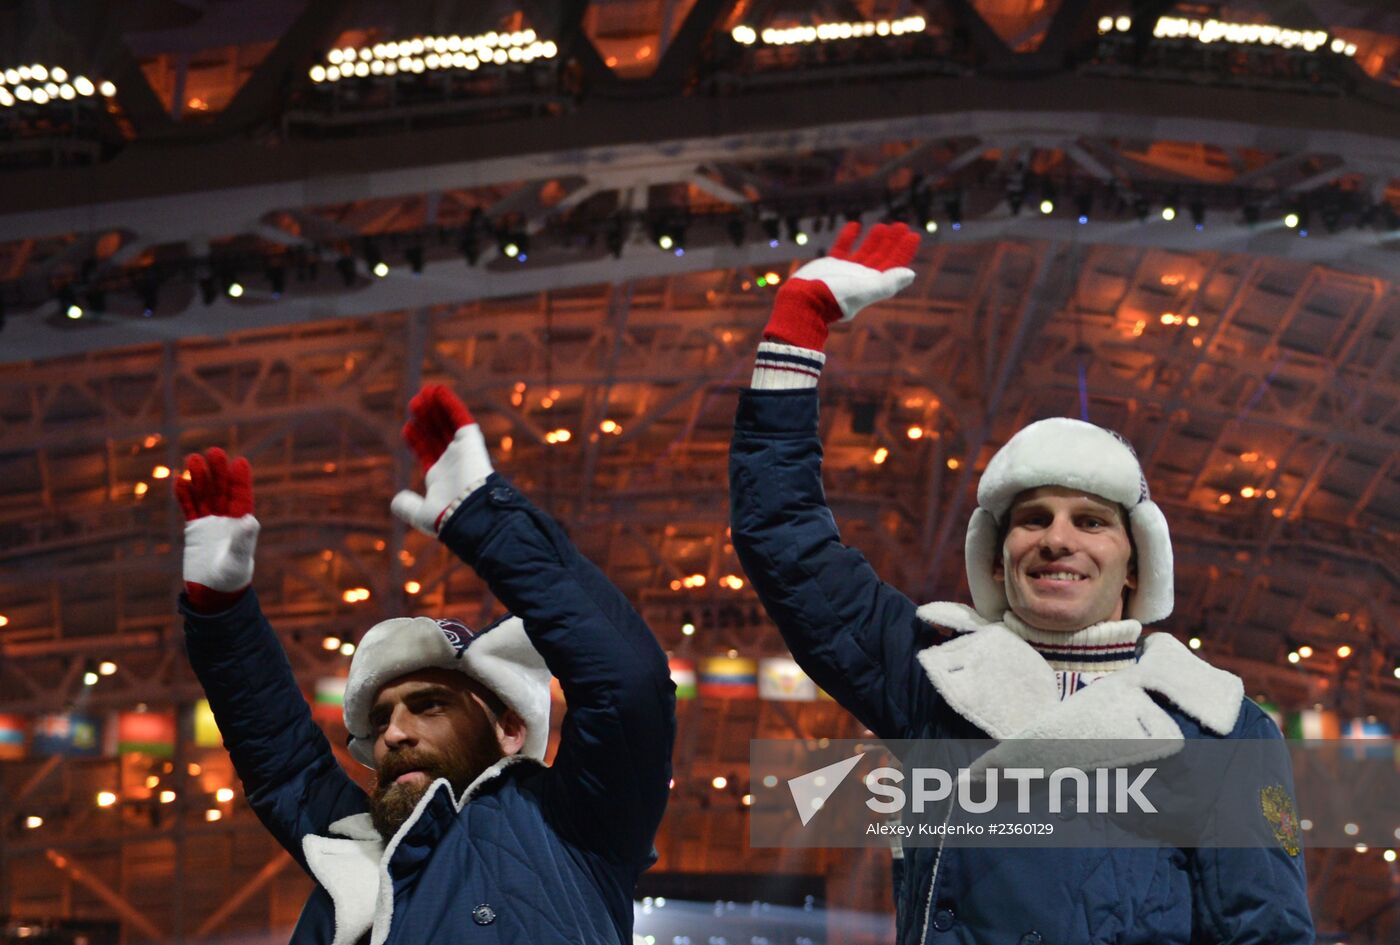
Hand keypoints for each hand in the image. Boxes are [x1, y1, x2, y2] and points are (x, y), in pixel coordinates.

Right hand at [175, 448, 258, 608]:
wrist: (212, 594)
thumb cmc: (231, 579)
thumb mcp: (238, 560)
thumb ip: (244, 540)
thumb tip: (251, 520)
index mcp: (242, 524)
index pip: (242, 497)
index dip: (240, 480)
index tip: (239, 462)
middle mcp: (228, 520)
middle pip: (222, 491)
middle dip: (218, 472)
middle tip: (213, 452)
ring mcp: (211, 523)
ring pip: (204, 495)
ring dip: (199, 478)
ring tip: (192, 459)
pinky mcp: (195, 530)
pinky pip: (189, 508)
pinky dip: (185, 496)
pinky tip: (179, 481)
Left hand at [391, 384, 494, 535]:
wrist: (470, 511)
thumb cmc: (447, 516)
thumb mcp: (421, 514)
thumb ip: (407, 506)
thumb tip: (395, 500)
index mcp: (440, 477)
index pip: (427, 452)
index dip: (417, 440)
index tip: (408, 428)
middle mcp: (452, 462)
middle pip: (437, 433)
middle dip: (426, 419)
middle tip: (414, 404)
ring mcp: (461, 450)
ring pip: (447, 422)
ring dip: (436, 407)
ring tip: (423, 392)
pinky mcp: (470, 440)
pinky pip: (459, 417)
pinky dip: (449, 403)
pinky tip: (438, 390)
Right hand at [762, 221, 919, 350]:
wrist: (803, 300)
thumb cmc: (834, 297)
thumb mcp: (864, 290)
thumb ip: (887, 283)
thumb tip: (911, 274)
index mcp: (872, 285)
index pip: (894, 267)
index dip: (904, 252)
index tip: (913, 235)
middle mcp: (862, 279)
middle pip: (882, 258)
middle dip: (892, 242)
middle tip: (901, 225)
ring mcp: (846, 272)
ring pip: (864, 252)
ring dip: (874, 239)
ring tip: (882, 225)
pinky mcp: (830, 266)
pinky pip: (842, 248)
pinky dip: (848, 237)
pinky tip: (854, 225)